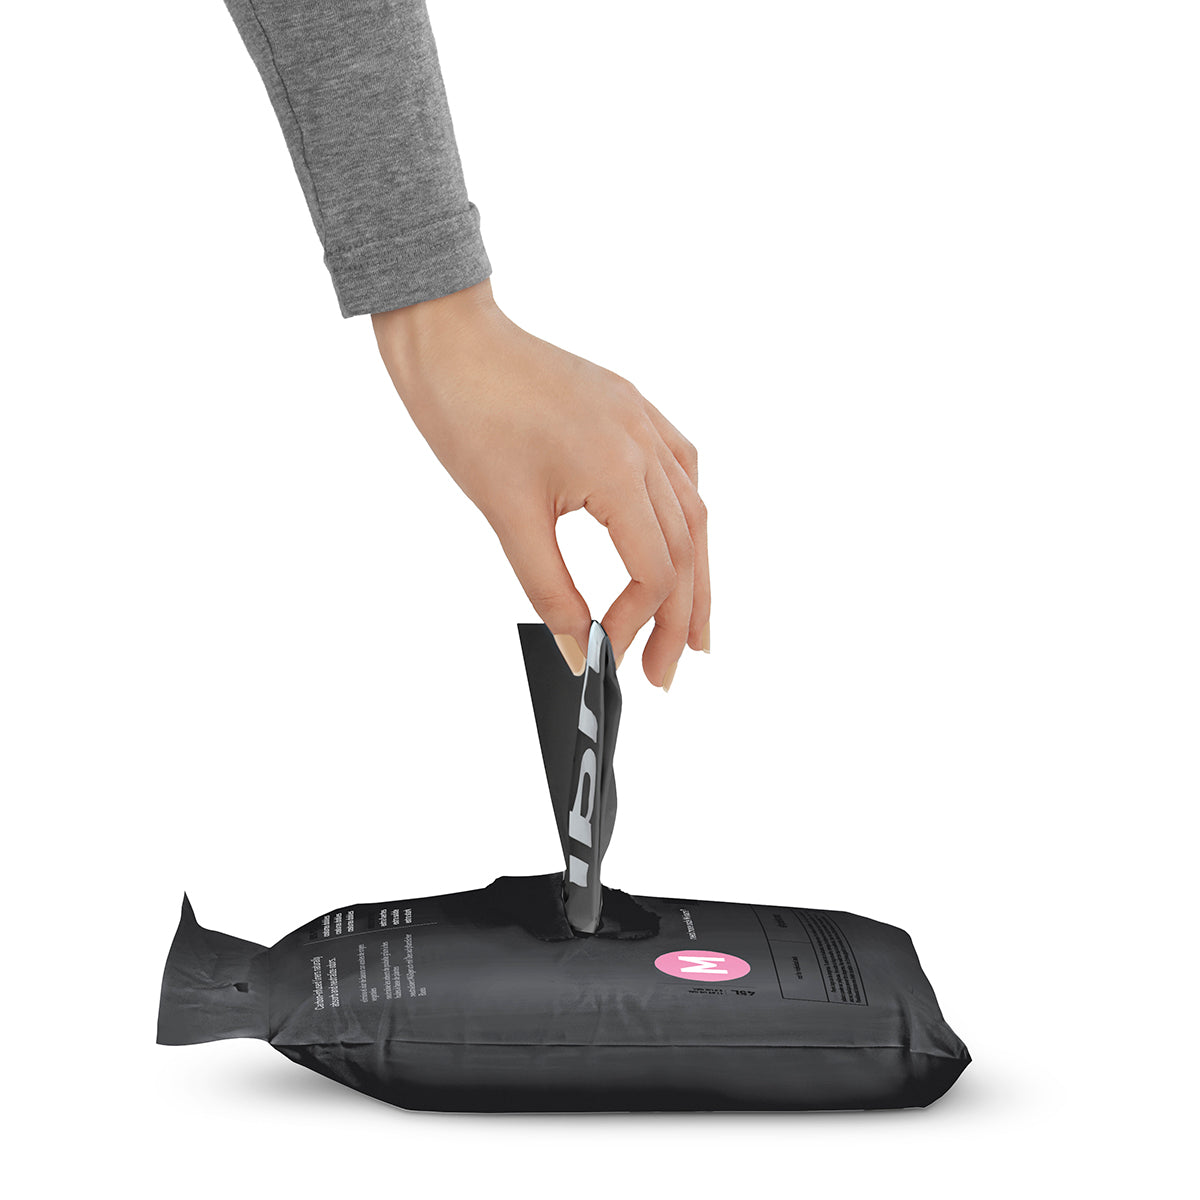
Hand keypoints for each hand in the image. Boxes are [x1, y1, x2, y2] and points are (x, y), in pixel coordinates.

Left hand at [372, 279, 709, 687]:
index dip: (635, 623)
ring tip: (691, 628)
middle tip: (665, 673)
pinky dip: (684, 516)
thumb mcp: (508, 517)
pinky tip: (680, 543)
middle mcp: (645, 443)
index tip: (606, 657)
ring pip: (692, 511)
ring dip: (693, 574)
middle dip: (678, 617)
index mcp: (618, 468)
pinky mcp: (631, 409)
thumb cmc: (468, 417)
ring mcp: (643, 421)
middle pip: (686, 547)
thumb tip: (575, 650)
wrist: (450, 340)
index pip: (654, 569)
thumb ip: (548, 590)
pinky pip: (680, 468)